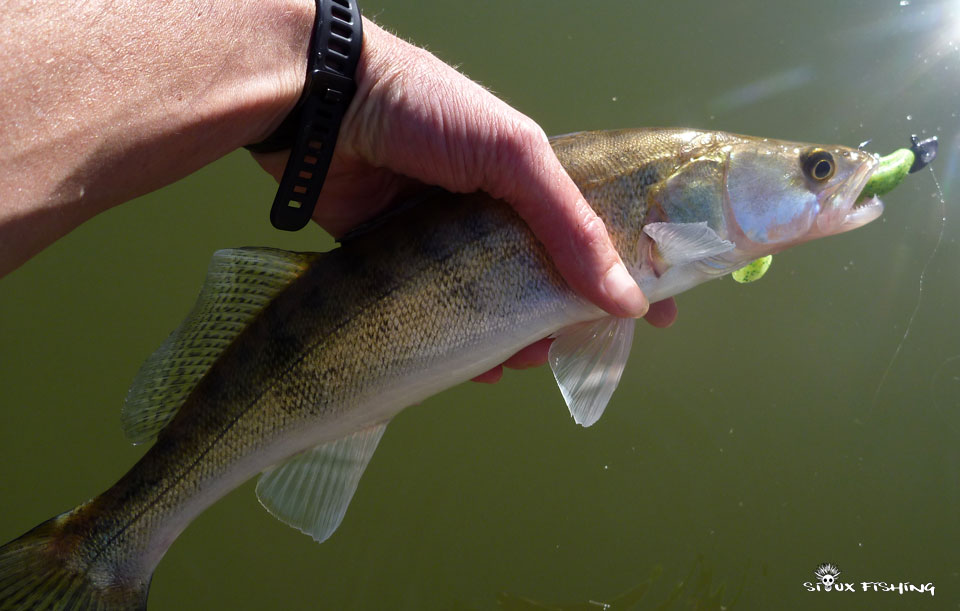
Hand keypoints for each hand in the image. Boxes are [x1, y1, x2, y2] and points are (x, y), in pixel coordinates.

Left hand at [253, 18, 677, 382]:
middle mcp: (492, 213)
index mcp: (528, 178)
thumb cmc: (427, 112)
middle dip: (570, 317)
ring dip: (518, 338)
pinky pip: (440, 315)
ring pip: (494, 305)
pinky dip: (463, 344)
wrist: (322, 105)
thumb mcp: (513, 155)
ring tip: (528, 360)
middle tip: (584, 347)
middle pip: (545, 277)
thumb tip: (627, 295)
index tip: (658, 311)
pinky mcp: (399, 265)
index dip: (630, 268)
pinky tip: (480, 367)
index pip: (594, 228)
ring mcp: (445, 242)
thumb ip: (569, 223)